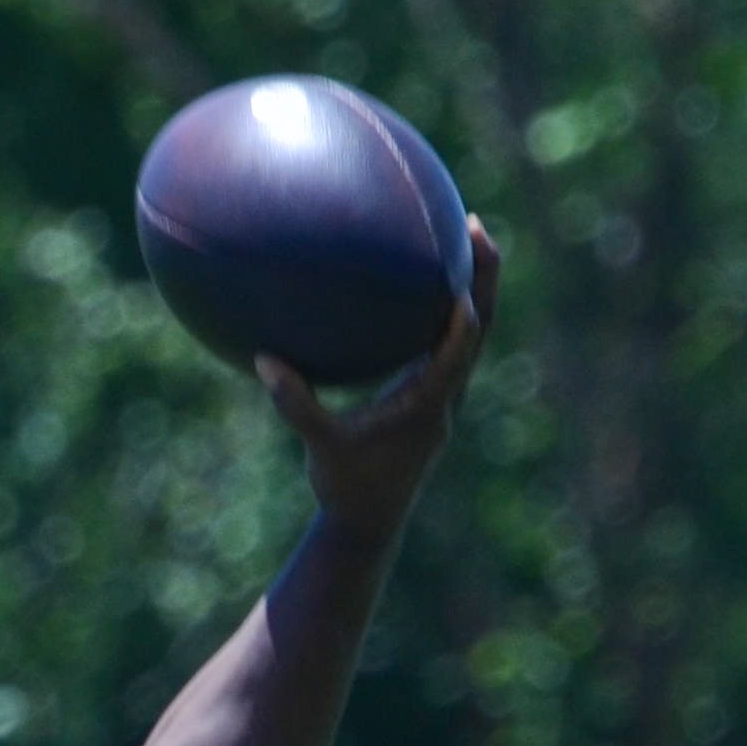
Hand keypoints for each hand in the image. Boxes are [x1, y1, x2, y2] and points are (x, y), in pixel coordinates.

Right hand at [256, 220, 503, 546]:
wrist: (370, 521)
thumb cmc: (346, 486)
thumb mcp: (319, 446)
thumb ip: (295, 404)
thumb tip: (263, 359)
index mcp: (429, 404)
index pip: (459, 347)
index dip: (464, 307)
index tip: (459, 263)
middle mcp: (448, 395)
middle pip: (479, 325)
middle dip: (483, 276)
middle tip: (473, 224)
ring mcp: (445, 394)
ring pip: (471, 331)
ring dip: (473, 286)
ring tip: (461, 237)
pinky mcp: (434, 395)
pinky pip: (447, 342)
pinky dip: (445, 309)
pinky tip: (422, 278)